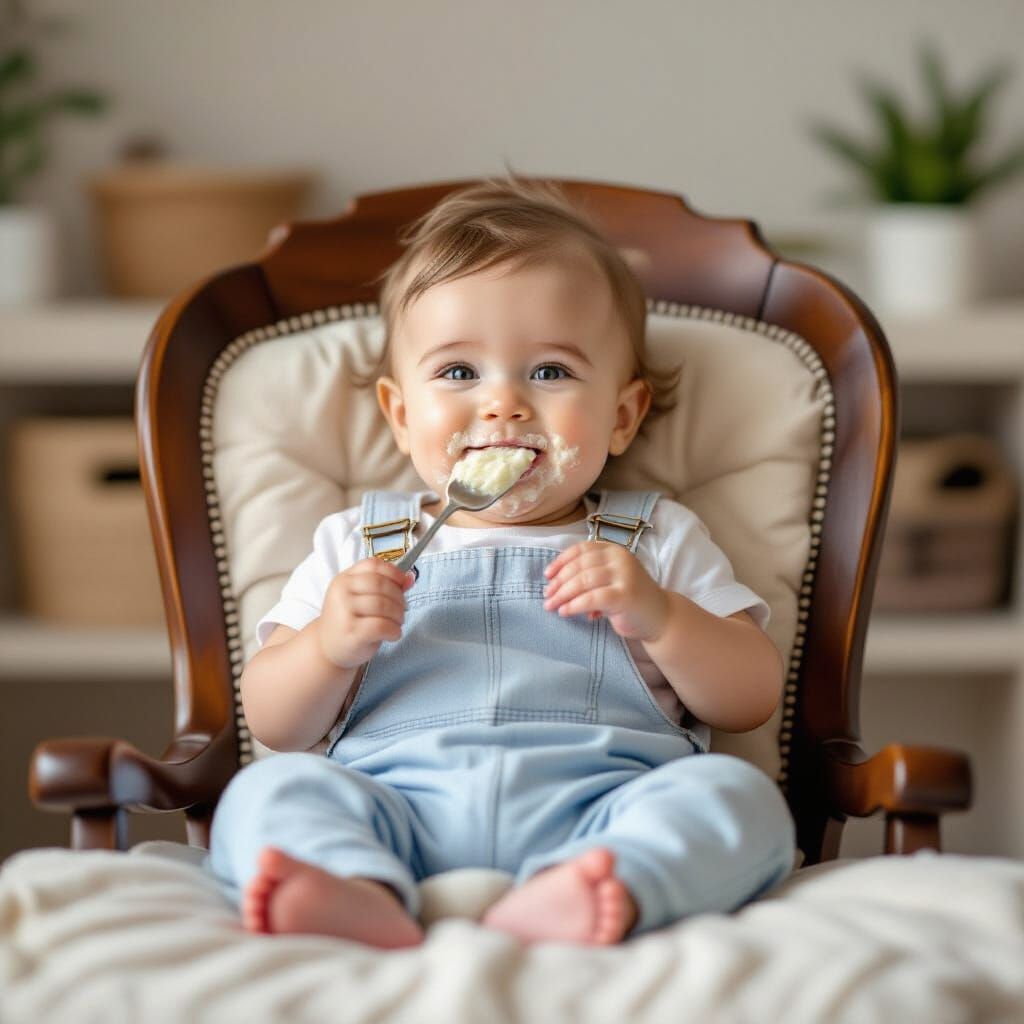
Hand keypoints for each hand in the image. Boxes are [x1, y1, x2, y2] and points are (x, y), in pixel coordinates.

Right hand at [318, 558, 415, 668]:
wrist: (327, 648)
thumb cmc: (350, 620)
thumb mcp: (362, 598)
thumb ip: (384, 586)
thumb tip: (410, 578)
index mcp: (344, 578)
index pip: (373, 564)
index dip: (393, 572)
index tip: (403, 584)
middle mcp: (341, 591)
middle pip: (381, 584)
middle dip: (399, 597)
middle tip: (402, 610)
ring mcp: (344, 611)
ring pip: (383, 605)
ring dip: (398, 615)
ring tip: (397, 623)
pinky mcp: (351, 631)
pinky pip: (382, 625)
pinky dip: (394, 630)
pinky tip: (393, 634)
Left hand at [543, 541, 669, 641]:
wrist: (661, 616)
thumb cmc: (630, 598)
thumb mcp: (610, 579)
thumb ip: (590, 575)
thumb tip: (555, 582)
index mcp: (614, 550)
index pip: (581, 549)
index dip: (561, 561)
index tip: (547, 575)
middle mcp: (620, 559)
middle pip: (579, 566)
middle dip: (559, 582)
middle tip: (547, 595)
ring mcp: (624, 576)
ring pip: (583, 581)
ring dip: (562, 594)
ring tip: (551, 606)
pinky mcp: (624, 596)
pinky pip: (591, 599)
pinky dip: (574, 605)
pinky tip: (565, 612)